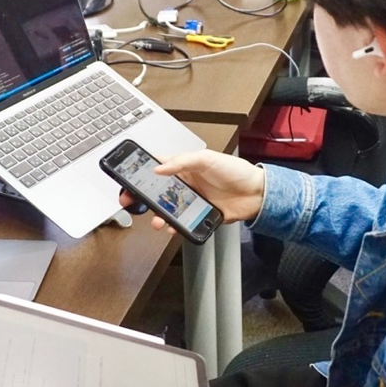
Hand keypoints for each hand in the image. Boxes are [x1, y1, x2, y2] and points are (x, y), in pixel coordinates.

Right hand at [119, 150, 265, 231]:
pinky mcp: (199, 215)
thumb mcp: (207, 159)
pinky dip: (175, 226)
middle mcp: (186, 183)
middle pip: (158, 191)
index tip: (128, 178)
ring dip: (158, 215)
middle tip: (131, 201)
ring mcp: (192, 200)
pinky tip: (172, 227)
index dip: (142, 172)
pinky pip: (182, 222)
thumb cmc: (236, 171)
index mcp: (185, 166)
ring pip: (168, 209)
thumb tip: (159, 168)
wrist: (257, 193)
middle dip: (142, 197)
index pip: (158, 167)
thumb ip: (182, 161)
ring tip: (156, 220)